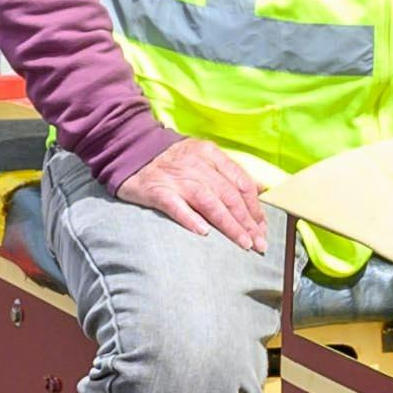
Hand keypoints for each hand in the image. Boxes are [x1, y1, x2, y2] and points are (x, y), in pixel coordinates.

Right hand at [120, 139, 271, 253]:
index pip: (240, 182)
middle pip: (229, 195)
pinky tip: (203, 233)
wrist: (129, 148)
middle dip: (248, 222)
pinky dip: (190, 219)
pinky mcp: (156, 190)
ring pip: (209, 202)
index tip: (263, 228)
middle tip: (260, 244)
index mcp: (210, 154)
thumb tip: (261, 187)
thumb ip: (228, 171)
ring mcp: (176, 177)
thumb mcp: (202, 155)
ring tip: (243, 243)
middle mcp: (196, 164)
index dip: (255, 207)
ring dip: (229, 225)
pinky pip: (176, 206)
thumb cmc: (171, 159)